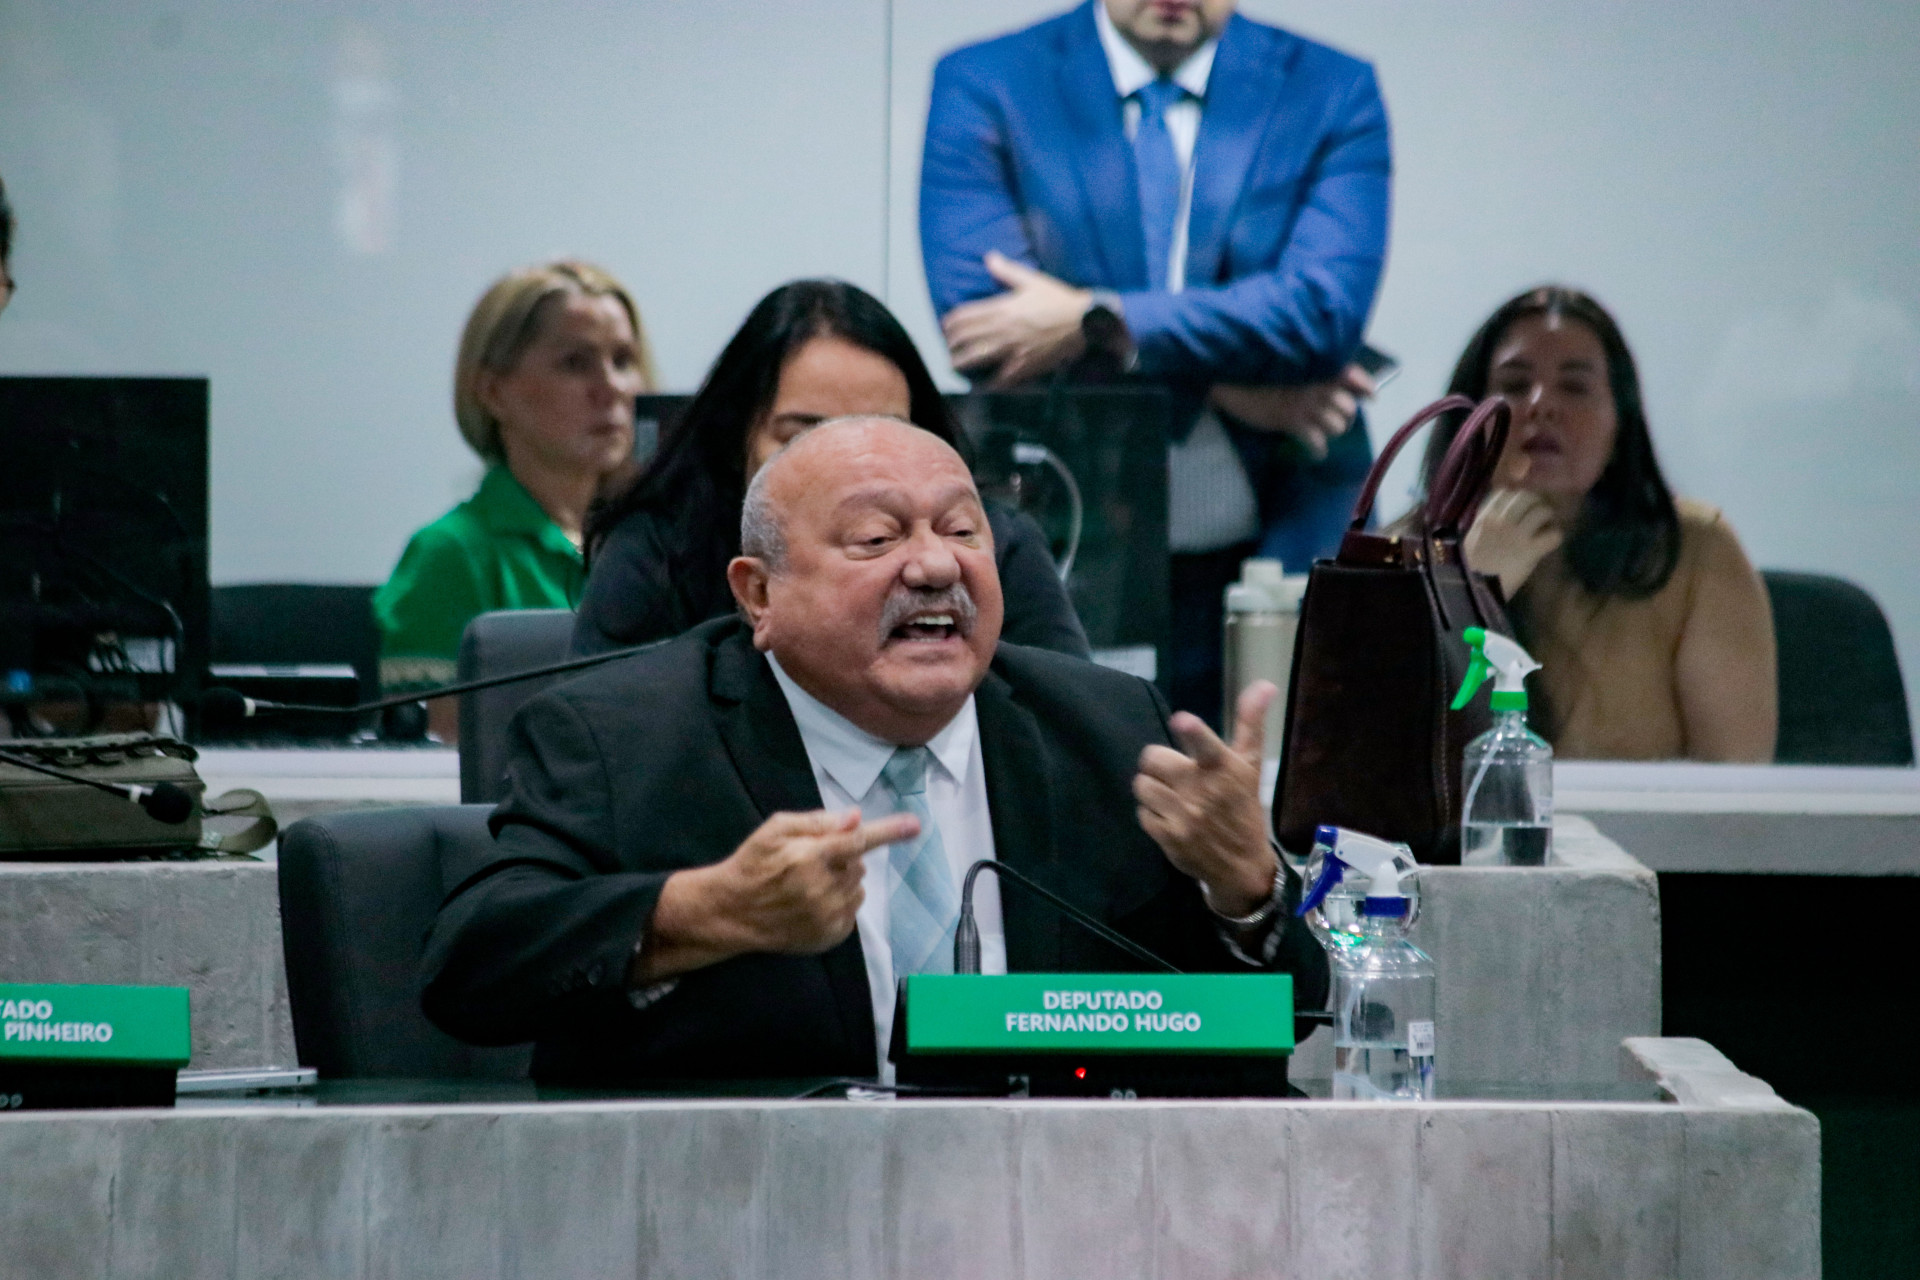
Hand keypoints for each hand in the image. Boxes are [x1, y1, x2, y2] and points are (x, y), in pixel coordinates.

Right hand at [634, 808, 916, 981]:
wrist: (732, 912)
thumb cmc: (753, 864)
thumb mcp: (775, 830)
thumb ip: (816, 822)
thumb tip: (855, 818)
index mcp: (808, 857)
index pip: (858, 840)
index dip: (888, 831)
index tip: (915, 826)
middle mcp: (821, 889)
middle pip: (858, 863)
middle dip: (842, 858)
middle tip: (810, 862)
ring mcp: (827, 916)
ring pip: (858, 887)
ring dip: (843, 880)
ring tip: (809, 884)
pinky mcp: (829, 936)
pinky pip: (853, 911)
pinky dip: (841, 902)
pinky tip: (812, 902)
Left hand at [941, 251, 1092, 386]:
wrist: (1083, 322)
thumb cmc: (1058, 299)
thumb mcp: (1032, 280)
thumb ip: (1006, 270)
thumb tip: (989, 257)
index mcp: (1002, 308)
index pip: (964, 317)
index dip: (949, 323)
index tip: (946, 327)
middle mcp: (1002, 330)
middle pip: (965, 339)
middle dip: (951, 345)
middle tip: (948, 347)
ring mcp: (1011, 349)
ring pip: (976, 359)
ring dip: (961, 363)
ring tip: (955, 365)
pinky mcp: (1024, 366)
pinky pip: (1000, 379)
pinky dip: (989, 384)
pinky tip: (982, 386)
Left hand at [1133, 681, 1279, 917]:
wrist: (1242, 867)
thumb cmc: (1244, 808)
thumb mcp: (1251, 766)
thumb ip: (1251, 724)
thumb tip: (1264, 684)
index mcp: (1223, 770)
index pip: (1206, 746)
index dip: (1193, 732)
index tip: (1183, 721)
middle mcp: (1202, 791)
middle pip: (1152, 758)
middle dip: (1158, 763)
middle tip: (1173, 773)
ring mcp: (1182, 816)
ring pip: (1141, 785)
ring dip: (1152, 788)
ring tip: (1171, 796)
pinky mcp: (1167, 837)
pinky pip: (1141, 813)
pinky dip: (1152, 814)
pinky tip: (1170, 818)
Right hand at [1209, 364, 1376, 459]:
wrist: (1228, 373)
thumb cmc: (1253, 362)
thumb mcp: (1284, 357)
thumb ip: (1307, 363)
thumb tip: (1323, 375)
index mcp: (1319, 364)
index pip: (1354, 376)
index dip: (1365, 388)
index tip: (1371, 396)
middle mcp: (1319, 383)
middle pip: (1349, 408)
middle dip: (1343, 414)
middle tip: (1332, 416)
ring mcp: (1306, 403)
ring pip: (1337, 426)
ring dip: (1332, 431)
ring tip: (1322, 431)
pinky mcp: (1291, 421)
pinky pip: (1316, 442)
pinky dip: (1319, 450)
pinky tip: (1316, 452)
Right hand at [1464, 488, 1564, 597]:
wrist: (1472, 592)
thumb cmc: (1467, 569)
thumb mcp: (1469, 541)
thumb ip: (1482, 527)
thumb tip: (1496, 518)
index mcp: (1485, 519)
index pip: (1504, 494)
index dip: (1514, 497)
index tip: (1517, 506)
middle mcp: (1502, 521)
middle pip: (1526, 498)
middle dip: (1535, 503)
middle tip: (1537, 513)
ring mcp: (1517, 535)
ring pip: (1542, 512)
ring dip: (1547, 517)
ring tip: (1546, 526)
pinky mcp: (1531, 551)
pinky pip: (1553, 535)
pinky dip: (1555, 537)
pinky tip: (1550, 542)